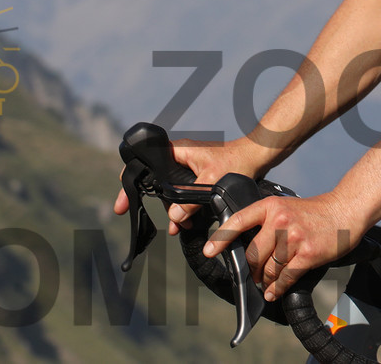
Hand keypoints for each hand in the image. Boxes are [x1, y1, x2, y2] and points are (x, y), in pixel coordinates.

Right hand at [112, 136, 269, 233]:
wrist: (258, 157)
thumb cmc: (238, 160)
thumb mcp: (211, 181)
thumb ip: (191, 200)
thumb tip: (174, 218)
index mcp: (178, 151)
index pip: (145, 163)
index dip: (130, 181)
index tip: (122, 202)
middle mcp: (179, 157)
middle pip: (153, 178)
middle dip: (145, 199)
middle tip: (127, 213)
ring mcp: (188, 167)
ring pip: (169, 189)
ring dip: (168, 208)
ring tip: (173, 229)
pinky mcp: (198, 176)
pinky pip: (183, 193)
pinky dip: (181, 208)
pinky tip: (182, 225)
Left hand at [204, 191, 363, 300]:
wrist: (345, 210)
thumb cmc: (315, 211)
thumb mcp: (286, 206)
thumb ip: (268, 222)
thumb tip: (250, 247)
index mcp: (271, 206)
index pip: (238, 221)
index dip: (221, 237)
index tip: (208, 251)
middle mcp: (280, 221)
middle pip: (252, 254)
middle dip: (251, 270)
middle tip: (253, 276)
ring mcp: (293, 238)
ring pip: (268, 269)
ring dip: (265, 281)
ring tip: (266, 284)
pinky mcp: (306, 254)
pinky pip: (285, 277)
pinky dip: (277, 288)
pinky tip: (274, 291)